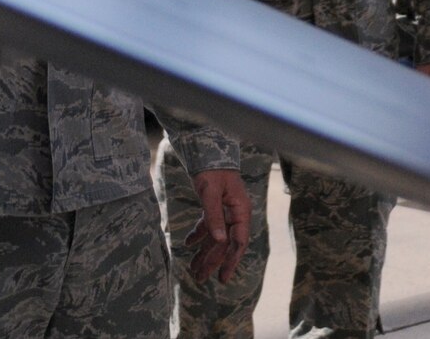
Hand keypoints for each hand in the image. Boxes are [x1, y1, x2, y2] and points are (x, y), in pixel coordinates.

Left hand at [185, 169, 251, 283]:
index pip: (238, 242)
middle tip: (199, 278)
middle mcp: (235, 213)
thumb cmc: (212, 169)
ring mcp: (226, 210)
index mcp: (240, 211)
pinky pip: (209, 226)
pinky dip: (199, 235)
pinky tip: (189, 244)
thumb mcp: (210, 192)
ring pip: (216, 237)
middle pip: (225, 243)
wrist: (207, 149)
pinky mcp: (215, 206)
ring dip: (204, 252)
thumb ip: (214, 216)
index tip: (222, 278)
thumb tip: (219, 241)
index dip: (231, 261)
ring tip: (193, 268)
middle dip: (212, 261)